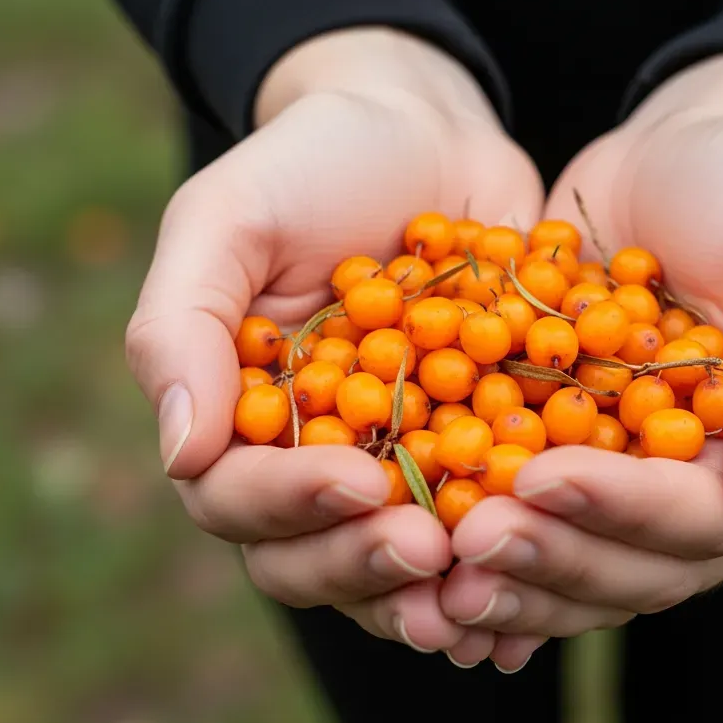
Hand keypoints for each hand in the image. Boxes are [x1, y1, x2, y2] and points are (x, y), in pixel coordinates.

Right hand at [126, 28, 542, 663]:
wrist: (425, 129)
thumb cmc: (311, 164)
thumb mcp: (229, 219)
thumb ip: (181, 326)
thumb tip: (179, 456)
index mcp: (238, 421)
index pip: (237, 497)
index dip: (291, 505)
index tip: (360, 482)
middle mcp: (311, 462)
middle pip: (313, 557)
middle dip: (366, 564)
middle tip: (430, 552)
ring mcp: (398, 467)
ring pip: (398, 566)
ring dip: (437, 592)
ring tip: (485, 594)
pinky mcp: (477, 455)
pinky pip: (487, 529)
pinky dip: (510, 562)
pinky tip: (543, 581)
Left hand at [440, 52, 722, 659]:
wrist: (684, 149)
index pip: (708, 520)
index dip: (625, 512)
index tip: (541, 481)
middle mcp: (710, 491)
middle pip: (635, 566)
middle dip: (552, 556)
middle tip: (466, 541)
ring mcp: (636, 481)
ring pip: (577, 561)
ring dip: (508, 574)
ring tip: (433, 565)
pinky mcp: (569, 456)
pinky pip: (526, 517)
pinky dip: (478, 537)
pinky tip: (419, 561)